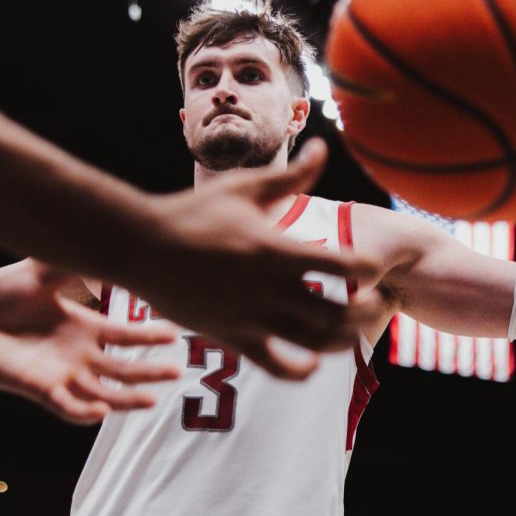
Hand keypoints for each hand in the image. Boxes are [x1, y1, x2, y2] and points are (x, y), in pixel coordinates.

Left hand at [0, 261, 180, 423]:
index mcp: (84, 328)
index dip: (150, 336)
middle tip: (178, 372)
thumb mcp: (39, 273)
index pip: (127, 336)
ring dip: (127, 400)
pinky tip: (101, 411)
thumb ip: (70, 262)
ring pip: (103, 393)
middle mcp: (78, 355)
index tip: (175, 333)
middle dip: (150, 372)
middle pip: (124, 368)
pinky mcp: (39, 389)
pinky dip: (84, 412)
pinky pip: (67, 407)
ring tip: (151, 403)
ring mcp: (60, 375)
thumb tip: (102, 238)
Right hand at [123, 138, 380, 378]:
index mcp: (277, 250)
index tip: (371, 266)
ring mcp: (252, 318)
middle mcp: (270, 289)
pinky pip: (278, 367)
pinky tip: (312, 361)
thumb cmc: (192, 212)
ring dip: (343, 341)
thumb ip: (291, 175)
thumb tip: (322, 145)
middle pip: (339, 313)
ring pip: (315, 344)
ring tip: (352, 330)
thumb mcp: (244, 188)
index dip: (368, 267)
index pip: (345, 265)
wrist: (140, 247)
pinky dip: (302, 370)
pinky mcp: (234, 338)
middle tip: (376, 303)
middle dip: (367, 311)